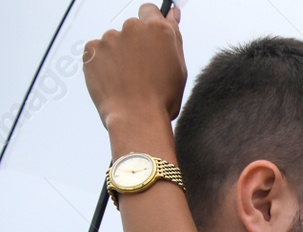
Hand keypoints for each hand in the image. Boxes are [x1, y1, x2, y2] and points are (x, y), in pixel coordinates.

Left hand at [83, 3, 185, 130]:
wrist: (136, 118)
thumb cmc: (161, 99)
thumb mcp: (179, 68)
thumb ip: (174, 36)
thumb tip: (172, 14)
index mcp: (158, 30)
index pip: (149, 10)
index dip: (150, 24)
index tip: (149, 38)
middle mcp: (133, 28)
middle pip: (132, 28)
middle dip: (135, 44)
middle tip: (142, 70)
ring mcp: (110, 38)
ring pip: (114, 41)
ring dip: (119, 55)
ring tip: (128, 80)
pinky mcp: (92, 50)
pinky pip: (97, 52)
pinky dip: (103, 63)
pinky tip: (114, 80)